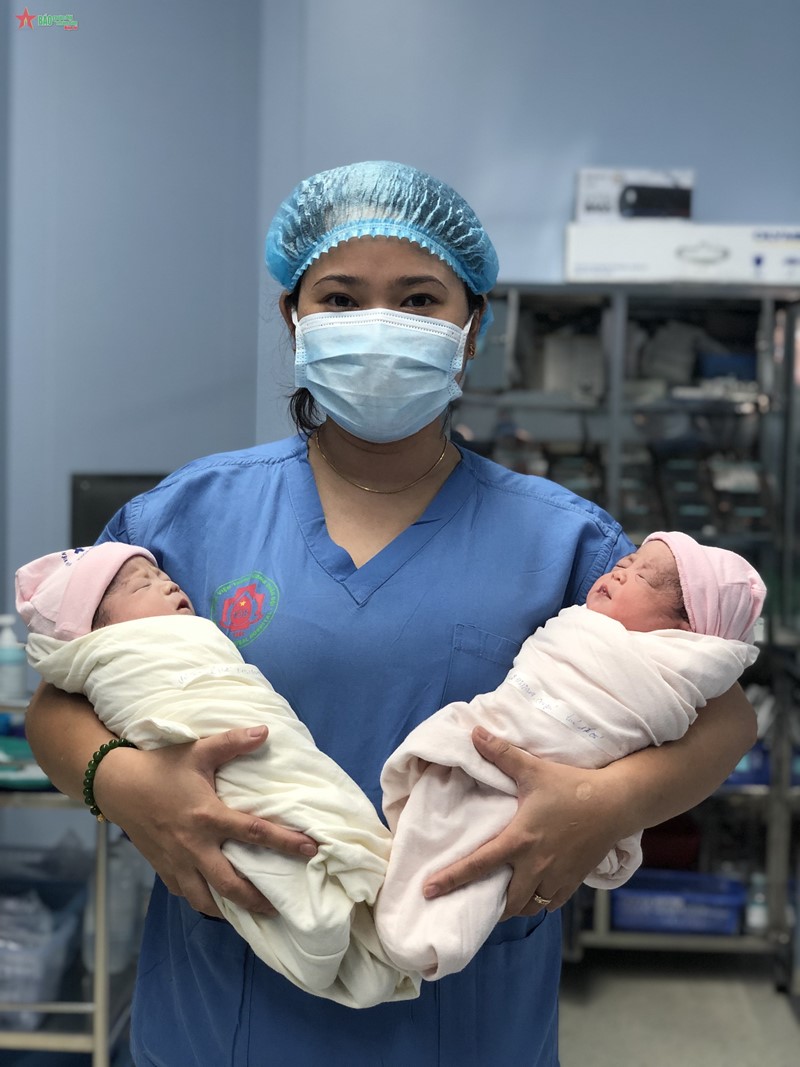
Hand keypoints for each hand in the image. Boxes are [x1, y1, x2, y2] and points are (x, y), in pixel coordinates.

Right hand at [93, 726, 317, 917]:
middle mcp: (194, 846)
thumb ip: (233, 742)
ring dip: (229, 910)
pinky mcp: (162, 868)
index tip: (311, 850)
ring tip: (250, 915)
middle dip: (256, 900)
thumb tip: (265, 731)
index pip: (255, 833)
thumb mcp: (199, 751)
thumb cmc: (161, 766)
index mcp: (208, 817)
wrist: (117, 784)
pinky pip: (185, 893)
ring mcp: (176, 861)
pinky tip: (215, 902)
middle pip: (230, 884)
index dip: (285, 843)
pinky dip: (202, 902)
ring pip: (205, 899)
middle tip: (279, 909)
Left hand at [423, 727, 621, 915]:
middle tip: (472, 902)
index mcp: (519, 841)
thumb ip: (501, 753)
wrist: (616, 803)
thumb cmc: (573, 786)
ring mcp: (556, 878)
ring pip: (529, 907)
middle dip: (488, 906)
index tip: (428, 891)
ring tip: (501, 900)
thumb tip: (474, 732)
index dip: (451, 880)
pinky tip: (533, 893)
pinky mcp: (574, 882)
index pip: (478, 865)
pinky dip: (539, 903)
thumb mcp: (533, 769)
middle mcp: (535, 866)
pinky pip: (551, 904)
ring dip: (514, 907)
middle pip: (505, 902)